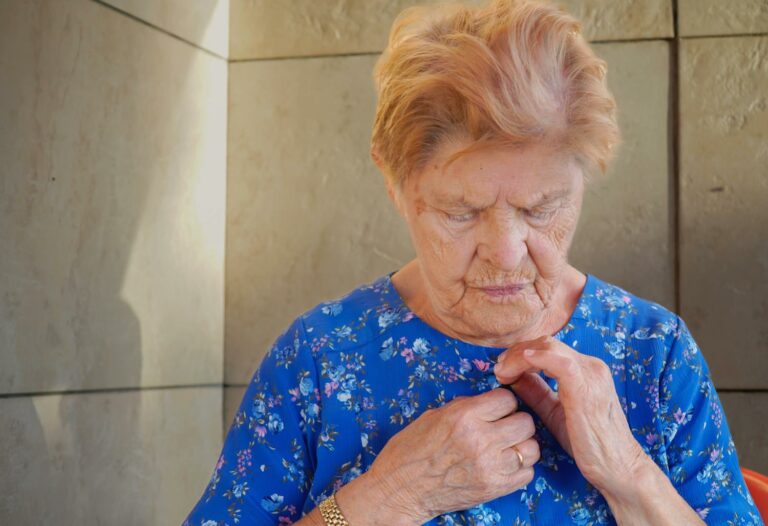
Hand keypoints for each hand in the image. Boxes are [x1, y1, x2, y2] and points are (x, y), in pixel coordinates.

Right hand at [365, 388, 539, 522]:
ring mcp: (489, 467)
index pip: (507, 398)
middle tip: (502, 427)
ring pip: (532, 448)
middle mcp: (480, 440)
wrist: (399, 489)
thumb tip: (489, 403)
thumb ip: (466, 407)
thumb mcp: (434, 416)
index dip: (502, 403)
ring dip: (521, 446)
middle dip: (515, 422)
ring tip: (505, 447)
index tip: (495, 409)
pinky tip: (502, 465)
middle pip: (525, 422)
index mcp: (463, 416)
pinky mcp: (494, 488)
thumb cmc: (411, 450)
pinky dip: (519, 469)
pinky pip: (527, 473)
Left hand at [493, 336, 646, 493]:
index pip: (548, 348)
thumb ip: (536, 392)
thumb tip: (512, 376)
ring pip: (549, 347)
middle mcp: (591, 366)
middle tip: (498, 368)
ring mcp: (590, 374)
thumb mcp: (554, 411)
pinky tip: (519, 364)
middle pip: (546, 343)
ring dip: (520, 356)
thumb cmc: (587, 443)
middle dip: (516, 352)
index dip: (521, 353)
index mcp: (585, 369)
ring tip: (502, 372)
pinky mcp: (585, 388)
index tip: (502, 369)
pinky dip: (536, 358)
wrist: (616, 466)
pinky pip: (559, 362)